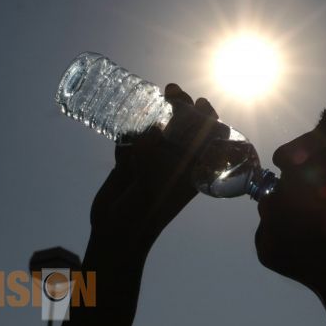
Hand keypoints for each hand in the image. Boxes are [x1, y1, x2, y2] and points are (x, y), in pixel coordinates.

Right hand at [88, 83, 220, 256]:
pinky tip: (126, 130)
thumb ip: (155, 154)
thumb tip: (153, 129)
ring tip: (156, 97)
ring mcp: (152, 163)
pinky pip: (132, 142)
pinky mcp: (130, 165)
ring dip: (157, 115)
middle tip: (172, 91)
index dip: (209, 119)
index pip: (210, 140)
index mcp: (193, 170)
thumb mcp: (158, 182)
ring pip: (159, 132)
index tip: (201, 102)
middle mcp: (175, 164)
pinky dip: (130, 133)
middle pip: (185, 129)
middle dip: (182, 107)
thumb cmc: (146, 211)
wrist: (115, 234)